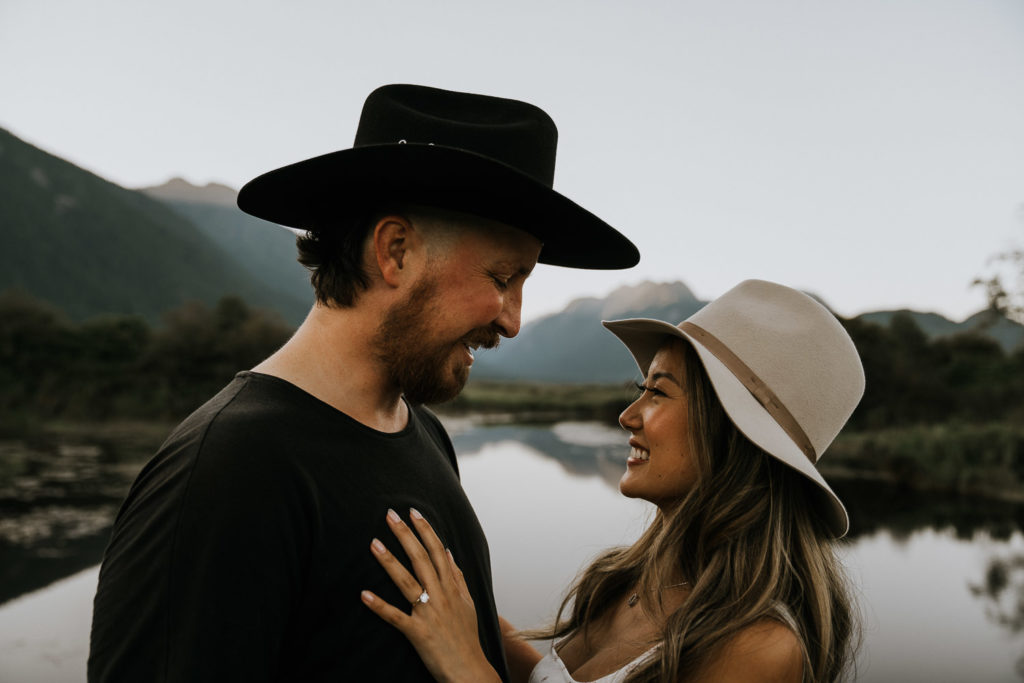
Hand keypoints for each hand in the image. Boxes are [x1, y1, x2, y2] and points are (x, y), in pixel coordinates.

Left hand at [361, 508, 500, 682]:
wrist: (470, 671)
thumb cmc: (467, 637)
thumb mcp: (468, 602)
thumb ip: (457, 577)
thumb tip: (449, 551)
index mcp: (452, 587)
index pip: (438, 551)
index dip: (425, 530)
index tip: (413, 512)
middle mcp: (441, 596)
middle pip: (421, 559)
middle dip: (405, 535)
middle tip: (389, 515)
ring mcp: (429, 613)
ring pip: (407, 582)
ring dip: (389, 561)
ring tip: (373, 544)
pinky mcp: (418, 633)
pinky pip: (396, 617)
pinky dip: (380, 606)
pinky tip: (364, 594)